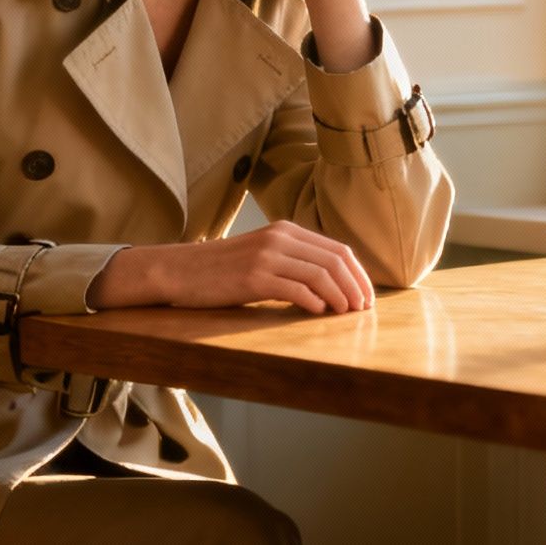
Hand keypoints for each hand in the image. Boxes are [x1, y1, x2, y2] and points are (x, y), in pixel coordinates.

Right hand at [86, 221, 376, 314]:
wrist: (179, 270)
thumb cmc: (221, 271)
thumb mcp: (261, 255)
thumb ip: (292, 261)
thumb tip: (329, 286)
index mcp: (285, 230)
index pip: (338, 249)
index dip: (359, 274)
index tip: (366, 296)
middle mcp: (279, 237)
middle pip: (335, 260)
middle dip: (356, 287)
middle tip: (362, 310)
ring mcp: (266, 256)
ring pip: (320, 275)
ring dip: (340, 297)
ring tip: (345, 315)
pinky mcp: (254, 277)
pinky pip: (296, 288)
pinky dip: (314, 302)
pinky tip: (318, 313)